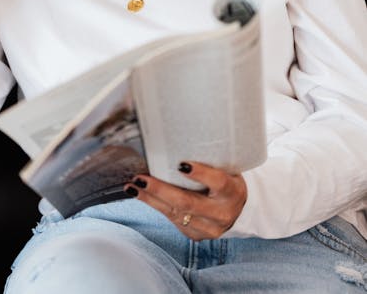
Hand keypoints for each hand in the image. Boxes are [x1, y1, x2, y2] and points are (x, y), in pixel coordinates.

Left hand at [124, 162, 246, 239]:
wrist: (238, 211)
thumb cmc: (227, 180)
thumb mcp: (227, 169)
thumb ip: (209, 159)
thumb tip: (175, 137)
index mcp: (232, 191)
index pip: (218, 182)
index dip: (201, 174)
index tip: (182, 164)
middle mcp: (221, 213)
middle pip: (189, 203)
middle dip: (162, 191)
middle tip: (141, 179)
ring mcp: (208, 228)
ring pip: (175, 214)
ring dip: (151, 199)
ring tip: (132, 186)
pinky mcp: (196, 235)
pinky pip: (172, 220)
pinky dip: (155, 205)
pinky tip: (141, 195)